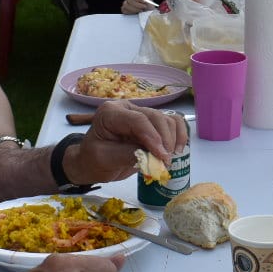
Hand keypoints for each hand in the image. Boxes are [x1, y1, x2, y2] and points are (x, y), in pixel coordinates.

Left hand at [69, 102, 185, 186]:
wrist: (93, 163)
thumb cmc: (94, 160)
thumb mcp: (105, 159)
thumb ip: (127, 154)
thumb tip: (153, 156)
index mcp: (111, 112)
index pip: (138, 120)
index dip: (153, 138)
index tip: (162, 157)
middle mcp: (128, 108)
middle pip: (156, 118)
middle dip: (164, 140)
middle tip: (165, 163)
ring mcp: (141, 114)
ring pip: (167, 120)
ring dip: (173, 140)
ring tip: (167, 160)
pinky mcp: (152, 124)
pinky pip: (173, 123)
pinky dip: (179, 135)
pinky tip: (178, 150)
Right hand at [120, 0, 157, 13]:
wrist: (150, 14)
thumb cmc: (149, 6)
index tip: (144, 1)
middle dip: (138, 4)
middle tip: (144, 7)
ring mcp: (126, 3)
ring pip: (126, 5)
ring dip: (135, 8)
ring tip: (141, 10)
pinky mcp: (125, 10)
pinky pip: (124, 10)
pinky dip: (131, 12)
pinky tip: (136, 12)